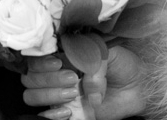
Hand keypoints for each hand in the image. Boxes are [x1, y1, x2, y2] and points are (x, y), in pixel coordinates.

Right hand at [21, 46, 147, 119]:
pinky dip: (50, 115)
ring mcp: (57, 93)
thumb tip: (85, 90)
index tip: (58, 64)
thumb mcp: (109, 53)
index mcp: (61, 53)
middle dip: (49, 79)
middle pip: (30, 77)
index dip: (41, 61)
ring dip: (49, 95)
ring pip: (31, 95)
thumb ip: (94, 64)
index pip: (35, 55)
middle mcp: (54, 72)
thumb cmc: (121, 65)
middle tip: (73, 80)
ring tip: (74, 94)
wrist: (136, 87)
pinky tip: (67, 111)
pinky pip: (42, 115)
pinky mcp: (63, 111)